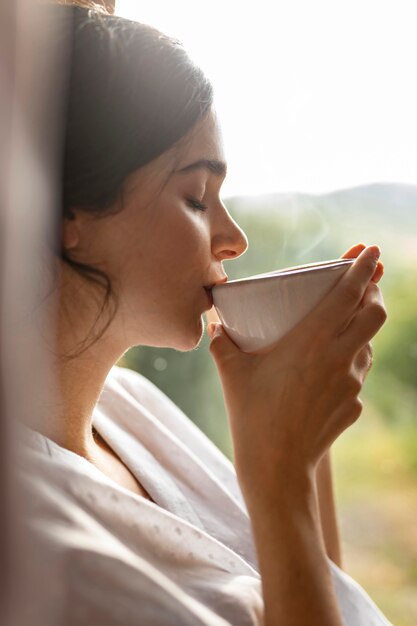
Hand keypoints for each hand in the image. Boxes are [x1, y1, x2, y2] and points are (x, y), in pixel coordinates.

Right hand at [208, 245, 386, 507]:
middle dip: (375, 291)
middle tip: (364, 283)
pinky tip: (333, 366)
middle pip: (375, 314)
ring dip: (364, 326)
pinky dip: (353, 359)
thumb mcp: (232, 373)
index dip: (362, 267)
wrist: (277, 468)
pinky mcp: (353, 404)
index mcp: (311, 341)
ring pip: (369, 343)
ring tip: (347, 321)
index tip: (371, 250)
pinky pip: (358, 373)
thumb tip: (213, 321)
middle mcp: (338, 358)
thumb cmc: (252, 416)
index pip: (347, 294)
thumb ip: (222, 341)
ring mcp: (350, 383)